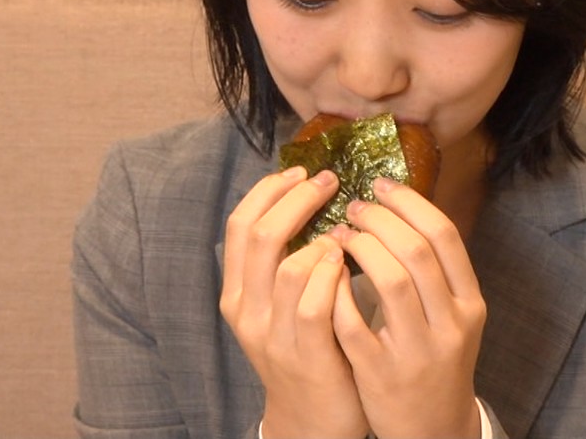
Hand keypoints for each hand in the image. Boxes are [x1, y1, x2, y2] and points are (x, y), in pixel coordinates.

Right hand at [220, 166, 369, 438]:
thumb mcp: (283, 304)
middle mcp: (246, 311)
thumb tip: (309, 197)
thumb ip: (287, 260)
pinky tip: (349, 262)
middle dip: (298, 200)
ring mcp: (273, 335)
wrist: (313, 419)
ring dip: (323, 238)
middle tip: (329, 181)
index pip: (240, 224)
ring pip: (288, 267)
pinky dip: (333, 275)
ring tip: (346, 228)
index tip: (302, 171)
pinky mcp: (304, 354)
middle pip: (261, 236)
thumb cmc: (309, 349)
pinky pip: (315, 304)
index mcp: (237, 292)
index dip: (270, 190)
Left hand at [332, 177, 485, 438]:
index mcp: (469, 303)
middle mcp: (449, 324)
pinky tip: (323, 274)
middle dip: (380, 220)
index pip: (445, 236)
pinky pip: (354, 322)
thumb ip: (433, 271)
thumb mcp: (452, 316)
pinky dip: (336, 291)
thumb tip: (398, 207)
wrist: (432, 429)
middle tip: (353, 207)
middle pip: (417, 251)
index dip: (410, 203)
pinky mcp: (381, 373)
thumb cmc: (435, 360)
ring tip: (339, 235)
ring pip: (392, 281)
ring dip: (360, 248)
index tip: (382, 184)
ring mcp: (416, 350)